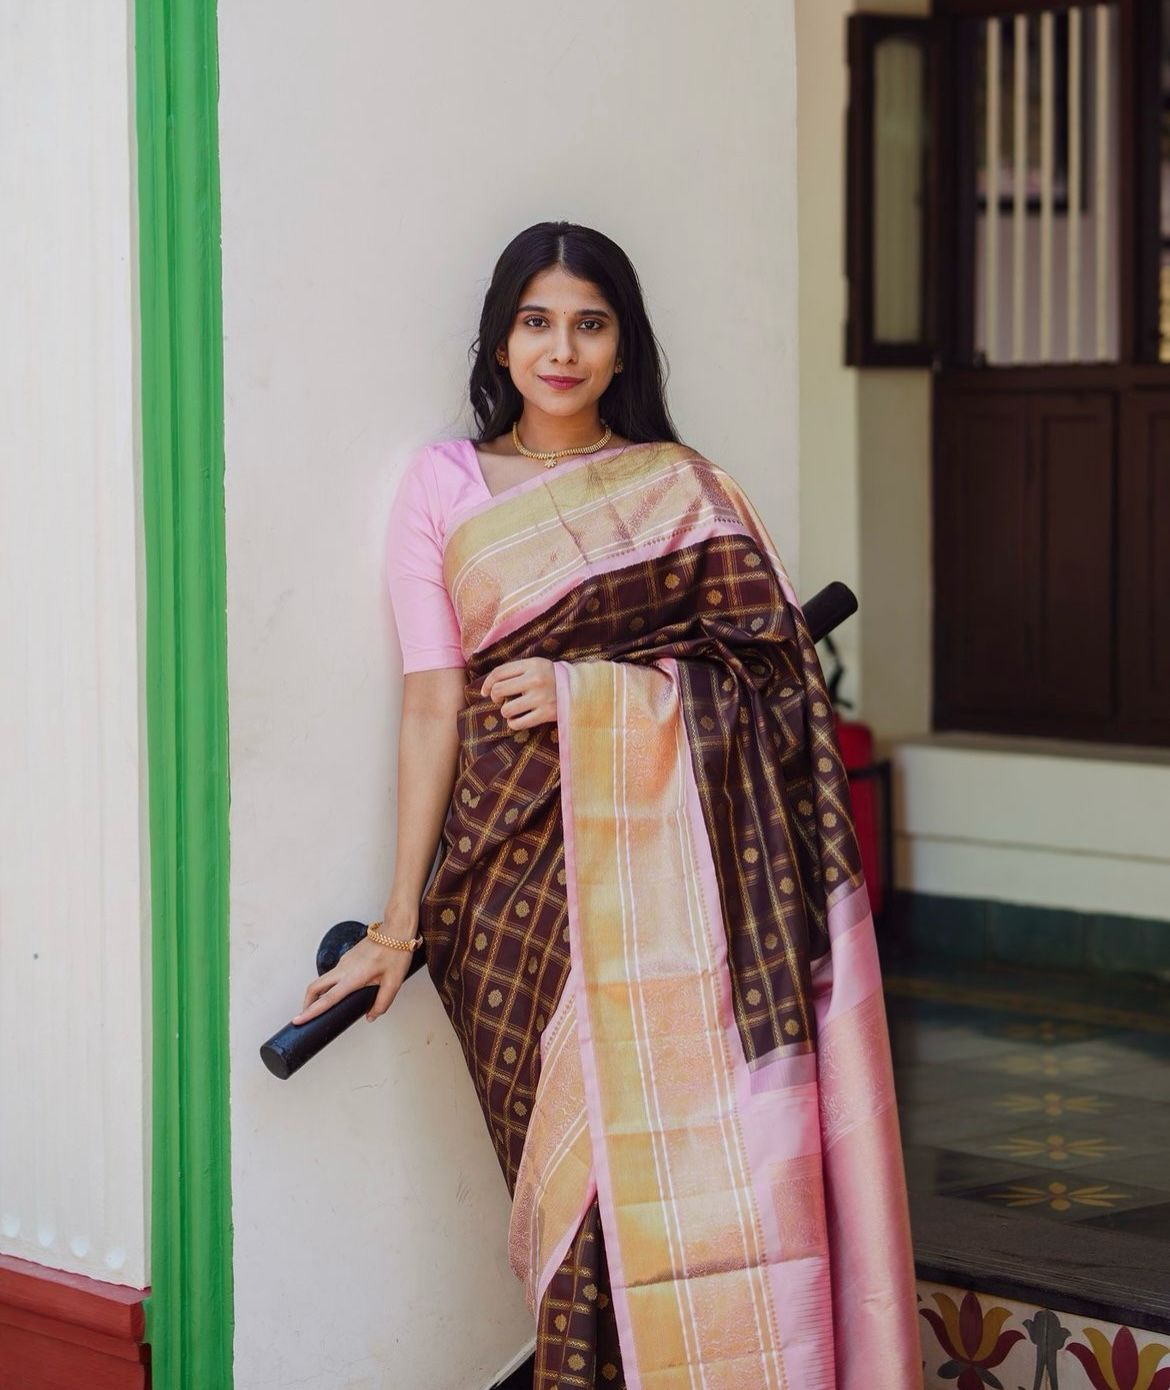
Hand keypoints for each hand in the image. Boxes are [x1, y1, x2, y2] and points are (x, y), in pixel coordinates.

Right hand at [292, 930, 416, 1025]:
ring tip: (322, 1007)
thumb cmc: (396, 953)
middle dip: (307, 1003)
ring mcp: (344, 961)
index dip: (311, 1011)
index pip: (327, 998)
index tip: (298, 1020)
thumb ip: (382, 1003)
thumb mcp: (393, 982)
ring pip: (324, 979)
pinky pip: (334, 974)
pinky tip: (340, 991)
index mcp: (353, 977)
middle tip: (305, 1016)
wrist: (396, 929)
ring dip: (319, 993)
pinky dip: (330, 985)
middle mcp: (344, 968)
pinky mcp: (348, 958)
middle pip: (315, 987)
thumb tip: (371, 1016)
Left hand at [481, 657, 557, 729]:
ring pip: (506, 709)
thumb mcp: (537, 666)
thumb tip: (490, 684)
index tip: (484, 692)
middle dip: (494, 698)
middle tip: (499, 701)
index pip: (499, 673)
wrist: (582, 689)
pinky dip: (513, 723)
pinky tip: (517, 720)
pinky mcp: (546, 714)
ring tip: (512, 711)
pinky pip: (518, 723)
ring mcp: (540, 698)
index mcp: (532, 665)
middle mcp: (535, 680)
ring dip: (505, 712)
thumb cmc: (553, 678)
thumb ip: (517, 670)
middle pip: (499, 690)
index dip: (487, 683)